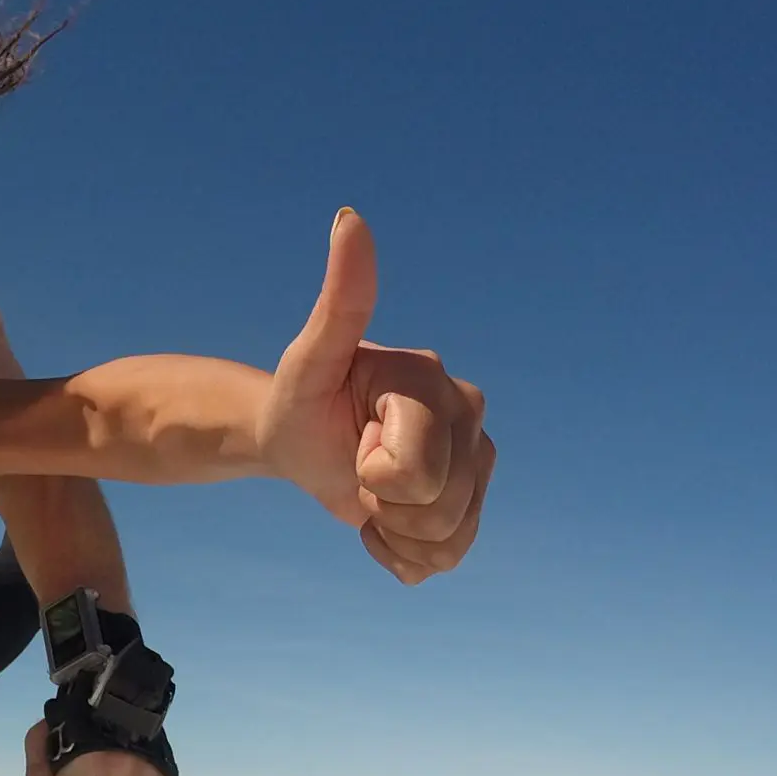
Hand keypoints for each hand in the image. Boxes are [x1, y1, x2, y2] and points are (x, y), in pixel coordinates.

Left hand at [257, 210, 496, 583]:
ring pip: (448, 539)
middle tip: (357, 468)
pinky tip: (382, 519)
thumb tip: (349, 218)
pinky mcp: (471, 495)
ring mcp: (477, 457)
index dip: (372, 477)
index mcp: (435, 384)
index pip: (415, 472)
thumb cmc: (298, 398)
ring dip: (394, 532)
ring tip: (370, 493)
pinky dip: (404, 554)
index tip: (354, 442)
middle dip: (385, 506)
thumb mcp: (308, 357)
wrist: (298, 438)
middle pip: (439, 510)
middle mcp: (470, 415)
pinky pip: (447, 557)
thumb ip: (340, 299)